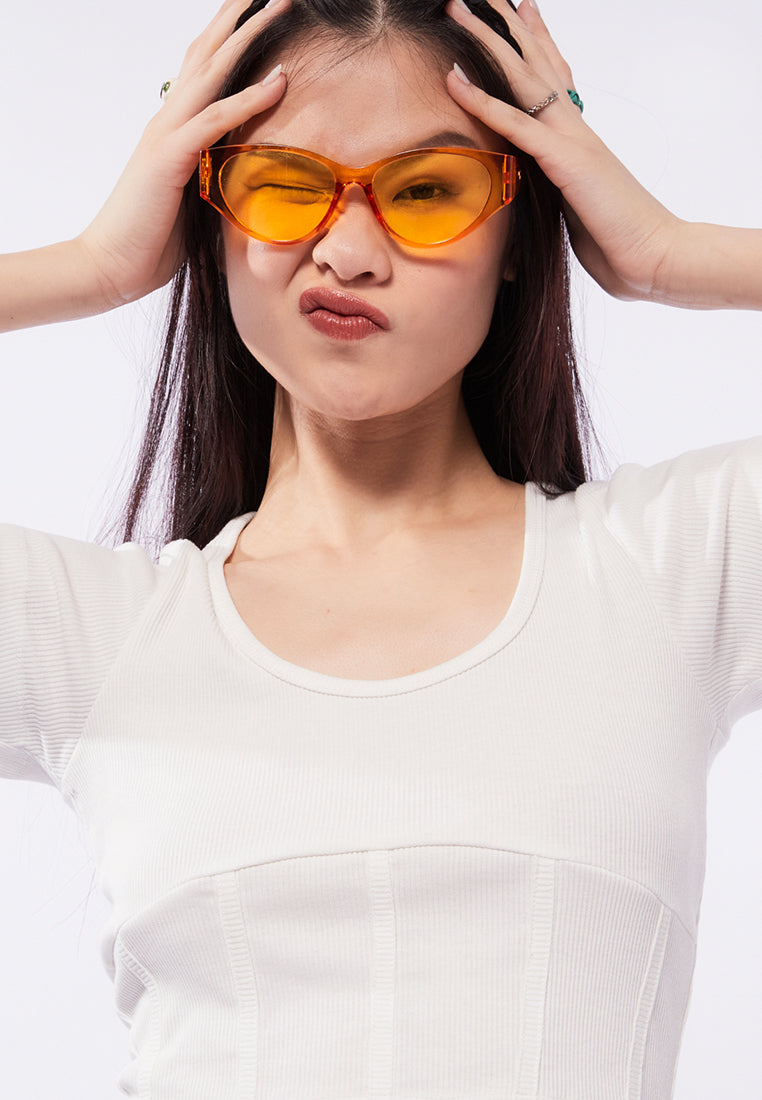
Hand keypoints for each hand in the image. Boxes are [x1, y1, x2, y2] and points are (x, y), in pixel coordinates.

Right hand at [77, 0, 290, 308]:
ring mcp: (166, 135)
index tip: (262, 12)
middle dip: (241, 16)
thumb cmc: (153, 243)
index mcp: (174, 129)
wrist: (110, 267)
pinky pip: (216, 119)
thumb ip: (213, 178)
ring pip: (212, 70)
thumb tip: (244, 178)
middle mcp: (168, 121)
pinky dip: (250, 97)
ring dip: (249, 35)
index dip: (233, 38)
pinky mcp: (169, 158)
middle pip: (208, 53)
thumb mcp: (192, 203)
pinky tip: (281, 78)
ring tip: (280, 3)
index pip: (206, 71)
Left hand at [445, 0, 681, 302]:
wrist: (655, 257)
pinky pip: (515, 124)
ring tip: (458, 9)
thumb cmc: (619, 242)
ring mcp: (571, 140)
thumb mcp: (580, 212)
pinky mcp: (564, 161)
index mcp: (580, 138)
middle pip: (535, 64)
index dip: (537, 43)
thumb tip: (545, 198)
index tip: (521, 10)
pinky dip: (482, 102)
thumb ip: (560, 194)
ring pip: (522, 78)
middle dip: (505, 27)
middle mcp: (575, 129)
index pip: (556, 78)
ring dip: (487, 42)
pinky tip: (454, 79)